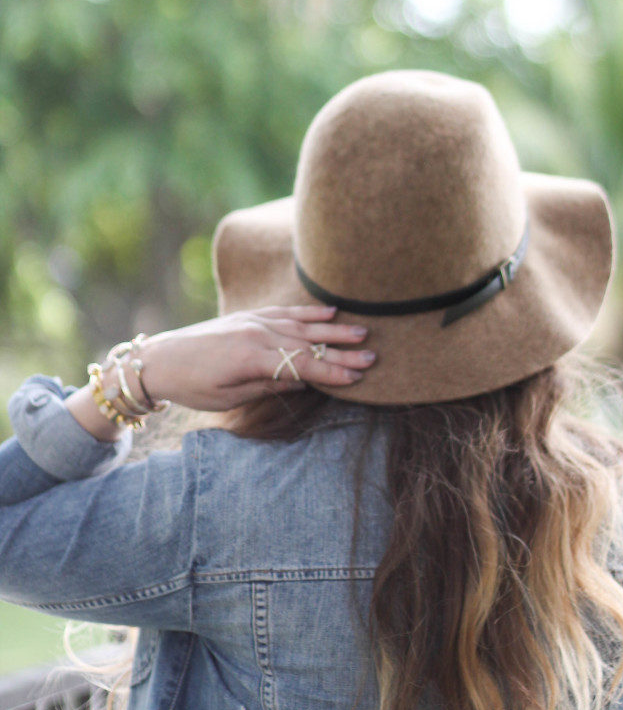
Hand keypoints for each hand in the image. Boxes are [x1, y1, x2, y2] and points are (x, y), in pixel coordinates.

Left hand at [66, 306, 375, 439]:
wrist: (161, 359)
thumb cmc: (193, 386)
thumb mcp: (230, 397)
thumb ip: (269, 385)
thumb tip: (305, 382)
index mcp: (251, 358)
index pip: (302, 366)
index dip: (333, 372)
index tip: (359, 376)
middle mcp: (256, 334)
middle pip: (309, 344)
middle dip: (342, 351)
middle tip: (373, 356)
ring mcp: (254, 320)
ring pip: (303, 325)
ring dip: (334, 330)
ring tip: (362, 333)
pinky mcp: (250, 315)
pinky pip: (286, 312)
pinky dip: (309, 313)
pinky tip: (330, 313)